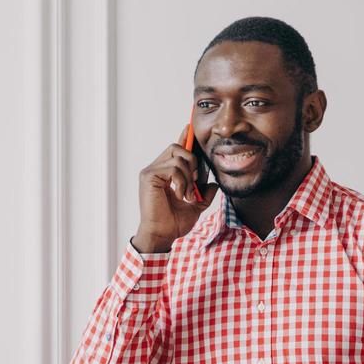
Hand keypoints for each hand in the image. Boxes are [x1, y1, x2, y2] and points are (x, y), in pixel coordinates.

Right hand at [132, 125, 218, 252]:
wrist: (162, 235)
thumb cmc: (173, 223)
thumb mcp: (195, 207)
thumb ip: (204, 194)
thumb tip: (214, 185)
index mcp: (165, 173)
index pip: (175, 150)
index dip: (183, 138)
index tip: (190, 128)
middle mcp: (156, 169)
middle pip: (177, 148)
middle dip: (192, 162)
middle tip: (194, 183)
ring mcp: (150, 171)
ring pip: (177, 157)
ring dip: (188, 177)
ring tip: (186, 195)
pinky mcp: (148, 176)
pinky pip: (173, 168)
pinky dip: (181, 181)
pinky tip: (179, 195)